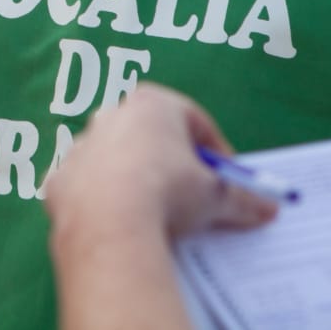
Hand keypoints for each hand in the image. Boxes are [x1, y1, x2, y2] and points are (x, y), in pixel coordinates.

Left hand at [42, 84, 278, 241]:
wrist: (108, 223)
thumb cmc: (167, 193)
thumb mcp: (216, 196)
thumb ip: (244, 197)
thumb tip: (270, 209)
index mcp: (152, 104)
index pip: (195, 122)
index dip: (216, 152)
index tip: (227, 179)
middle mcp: (111, 116)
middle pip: (151, 138)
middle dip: (173, 164)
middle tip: (193, 197)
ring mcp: (81, 147)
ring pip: (115, 162)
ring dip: (135, 182)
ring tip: (157, 216)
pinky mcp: (60, 180)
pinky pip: (87, 190)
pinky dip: (103, 205)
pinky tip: (121, 227)